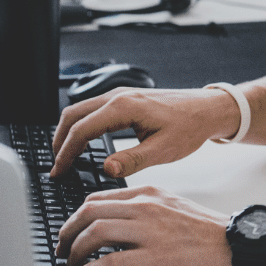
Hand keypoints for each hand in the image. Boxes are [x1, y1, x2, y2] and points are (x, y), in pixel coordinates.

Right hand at [49, 86, 239, 178]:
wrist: (208, 109)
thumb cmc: (190, 127)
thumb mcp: (163, 150)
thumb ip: (133, 161)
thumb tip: (106, 170)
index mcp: (124, 107)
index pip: (82, 129)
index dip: (66, 153)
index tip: (59, 171)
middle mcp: (118, 96)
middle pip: (73, 115)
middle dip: (59, 141)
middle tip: (57, 166)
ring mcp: (121, 94)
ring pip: (80, 110)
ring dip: (68, 132)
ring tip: (65, 157)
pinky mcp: (125, 98)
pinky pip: (93, 109)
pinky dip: (81, 125)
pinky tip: (83, 142)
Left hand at [57, 186, 234, 265]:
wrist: (240, 247)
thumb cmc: (213, 235)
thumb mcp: (175, 210)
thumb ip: (147, 213)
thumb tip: (120, 229)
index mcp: (149, 194)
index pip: (98, 198)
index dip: (76, 217)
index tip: (70, 232)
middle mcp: (146, 207)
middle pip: (89, 212)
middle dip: (67, 233)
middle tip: (62, 249)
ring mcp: (149, 231)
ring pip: (94, 233)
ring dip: (74, 251)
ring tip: (70, 265)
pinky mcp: (154, 257)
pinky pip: (109, 262)